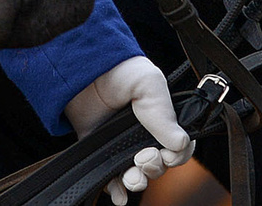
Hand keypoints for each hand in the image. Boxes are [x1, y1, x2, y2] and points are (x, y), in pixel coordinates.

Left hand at [65, 55, 191, 204]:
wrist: (81, 68)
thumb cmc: (119, 69)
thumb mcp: (149, 84)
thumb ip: (165, 114)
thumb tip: (180, 143)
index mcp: (161, 120)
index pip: (179, 149)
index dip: (177, 157)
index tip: (168, 154)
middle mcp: (143, 135)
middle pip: (159, 166)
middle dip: (155, 168)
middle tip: (143, 157)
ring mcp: (121, 144)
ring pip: (137, 175)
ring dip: (138, 182)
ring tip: (131, 176)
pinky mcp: (99, 149)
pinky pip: (110, 177)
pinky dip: (116, 191)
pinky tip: (118, 195)